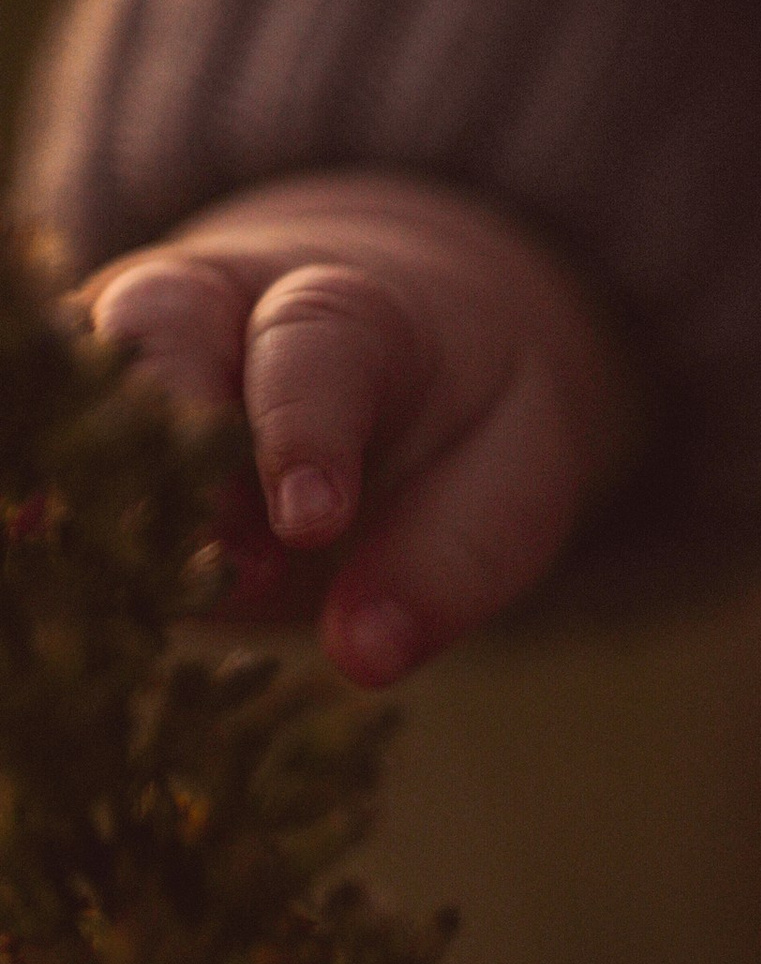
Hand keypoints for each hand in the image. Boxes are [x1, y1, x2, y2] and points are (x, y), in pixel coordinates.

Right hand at [79, 170, 633, 682]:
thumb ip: (447, 561)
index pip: (309, 350)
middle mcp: (215, 307)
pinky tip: (48, 597)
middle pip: (151, 331)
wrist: (404, 346)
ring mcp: (130, 354)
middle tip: (200, 568)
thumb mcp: (511, 480)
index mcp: (344, 307)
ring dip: (77, 491)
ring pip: (72, 391)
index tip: (309, 527)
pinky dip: (45, 527)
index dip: (301, 435)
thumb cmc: (471, 423)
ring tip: (88, 592)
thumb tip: (361, 656)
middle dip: (159, 444)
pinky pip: (49, 455)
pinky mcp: (85, 421)